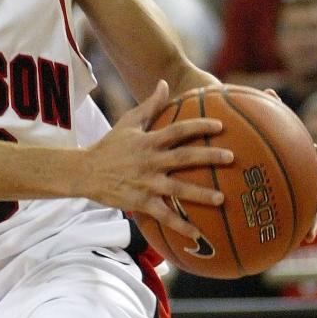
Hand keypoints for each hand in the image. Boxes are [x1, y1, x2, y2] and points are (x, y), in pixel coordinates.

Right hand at [84, 80, 231, 237]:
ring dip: (201, 194)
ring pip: (178, 188)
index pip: (178, 130)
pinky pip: (164, 215)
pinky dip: (180, 226)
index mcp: (149, 141)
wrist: (85, 172)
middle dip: (209, 156)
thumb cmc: (110, 146)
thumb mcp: (128, 122)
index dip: (199, 126)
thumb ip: (150, 105)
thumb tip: (164, 83)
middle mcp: (150, 161)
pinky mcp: (141, 202)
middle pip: (184, 157)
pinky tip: (197, 234)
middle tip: (231, 158)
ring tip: (222, 199)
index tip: (220, 126)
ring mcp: (146, 183)